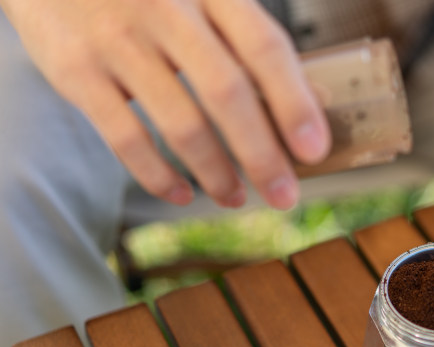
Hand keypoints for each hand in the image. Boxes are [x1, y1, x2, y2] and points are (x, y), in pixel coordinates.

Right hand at [3, 0, 329, 208]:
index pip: (264, 47)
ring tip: (235, 197)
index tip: (315, 151)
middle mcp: (166, 8)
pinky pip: (125, 138)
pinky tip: (182, 193)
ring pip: (180, 122)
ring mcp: (118, 38)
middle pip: (226, 93)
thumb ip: (250, 42)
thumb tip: (314, 101)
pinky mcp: (75, 69)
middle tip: (284, 197)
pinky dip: (158, 176)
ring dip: (216, 172)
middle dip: (261, 155)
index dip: (294, 102)